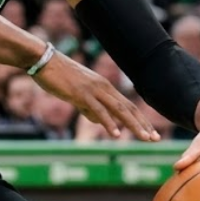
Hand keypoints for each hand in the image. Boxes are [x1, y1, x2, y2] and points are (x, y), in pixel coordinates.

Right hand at [33, 54, 158, 140]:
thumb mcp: (76, 94)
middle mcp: (103, 87)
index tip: (150, 133)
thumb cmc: (57, 76)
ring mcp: (93, 90)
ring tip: (144, 138)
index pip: (127, 105)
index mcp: (103, 86)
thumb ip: (89, 107)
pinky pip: (99, 110)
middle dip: (143, 124)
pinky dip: (109, 123)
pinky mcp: (82, 94)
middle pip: (128, 108)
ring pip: (119, 110)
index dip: (140, 120)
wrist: (43, 60)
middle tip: (155, 139)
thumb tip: (99, 121)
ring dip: (133, 125)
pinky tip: (116, 134)